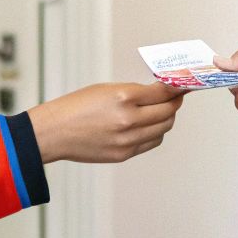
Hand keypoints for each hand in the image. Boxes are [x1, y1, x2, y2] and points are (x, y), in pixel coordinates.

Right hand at [28, 82, 185, 162]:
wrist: (54, 132)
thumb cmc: (76, 106)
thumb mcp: (105, 89)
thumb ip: (134, 92)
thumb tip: (159, 93)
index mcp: (123, 97)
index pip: (163, 92)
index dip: (176, 87)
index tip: (182, 84)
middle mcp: (129, 119)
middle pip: (168, 112)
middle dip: (175, 102)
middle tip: (175, 97)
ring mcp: (128, 140)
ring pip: (163, 128)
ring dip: (166, 118)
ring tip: (162, 111)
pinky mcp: (124, 154)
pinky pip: (151, 142)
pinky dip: (155, 133)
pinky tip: (149, 126)